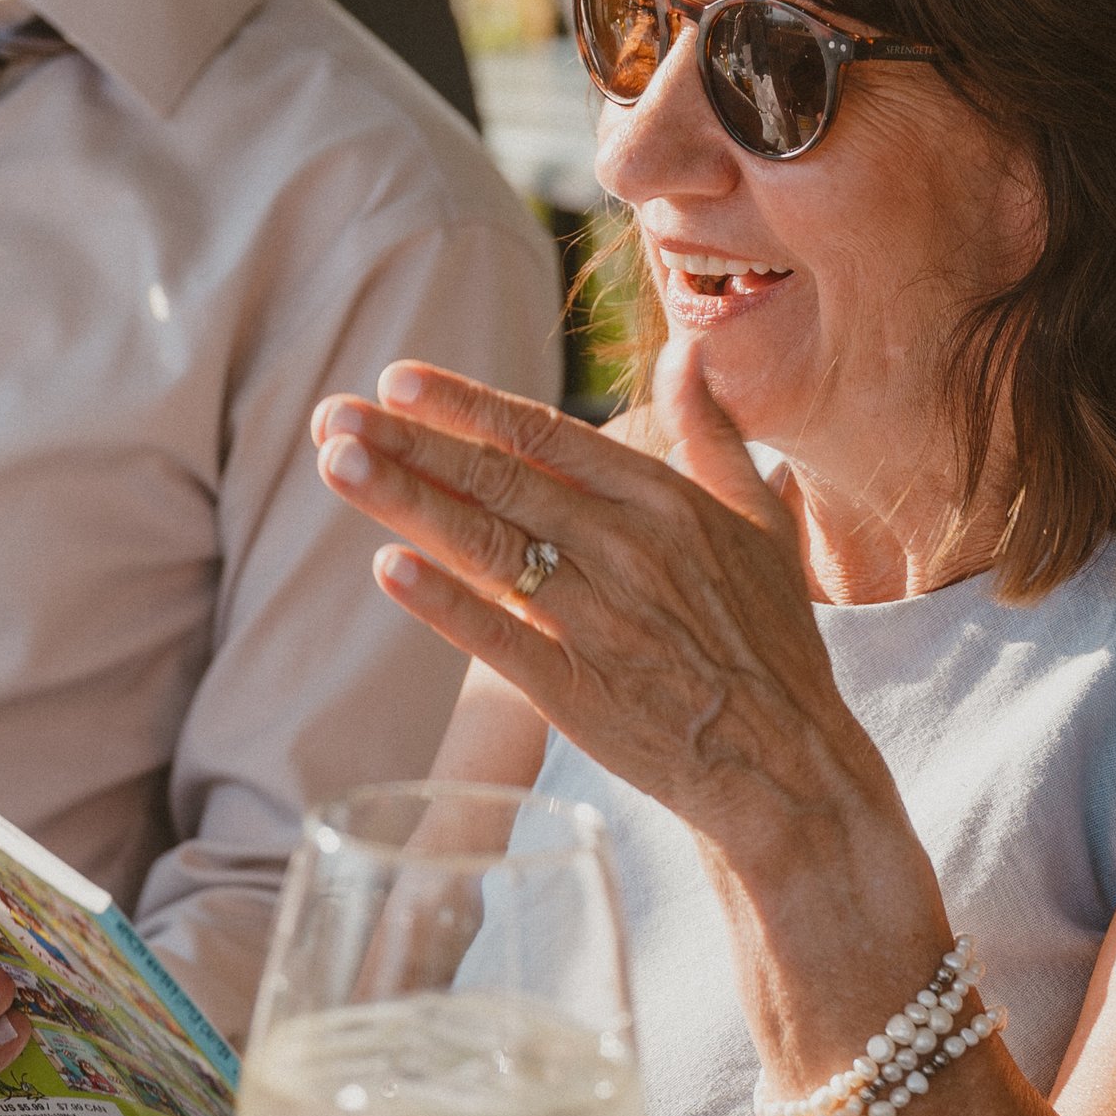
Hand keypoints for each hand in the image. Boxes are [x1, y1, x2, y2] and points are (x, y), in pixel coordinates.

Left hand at [312, 345, 905, 876]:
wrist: (785, 762)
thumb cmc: (770, 642)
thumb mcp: (759, 520)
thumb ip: (711, 434)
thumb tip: (686, 352)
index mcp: (665, 502)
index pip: (545, 438)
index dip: (467, 406)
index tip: (397, 378)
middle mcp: (628, 550)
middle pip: (499, 481)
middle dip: (408, 442)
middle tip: (331, 414)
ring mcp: (601, 621)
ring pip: (487, 545)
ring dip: (405, 501)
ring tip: (336, 464)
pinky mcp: (579, 692)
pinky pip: (500, 637)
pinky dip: (443, 602)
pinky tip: (386, 569)